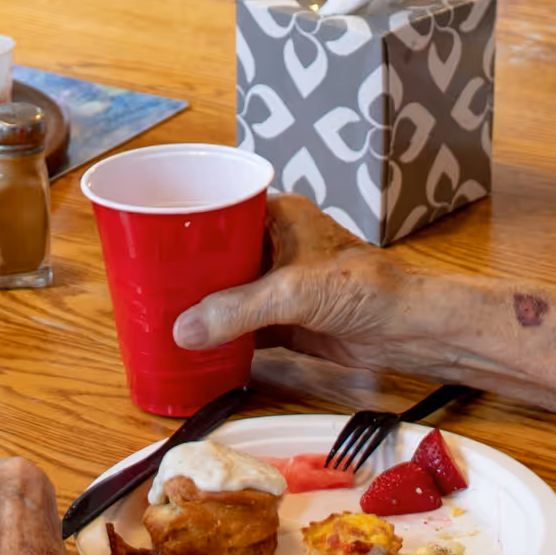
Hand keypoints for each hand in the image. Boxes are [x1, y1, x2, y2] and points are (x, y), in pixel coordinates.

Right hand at [173, 195, 424, 369]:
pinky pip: (244, 324)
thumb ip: (238, 310)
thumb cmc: (367, 289)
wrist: (408, 328)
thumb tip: (184, 328)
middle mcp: (280, 244)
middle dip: (189, 271)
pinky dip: (222, 334)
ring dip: (204, 305)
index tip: (152, 239)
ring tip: (161, 315)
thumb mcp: (293, 293)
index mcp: (282, 216)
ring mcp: (283, 282)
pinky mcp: (289, 318)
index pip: (224, 209)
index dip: (190, 224)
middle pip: (221, 254)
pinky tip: (195, 345)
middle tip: (147, 285)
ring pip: (231, 290)